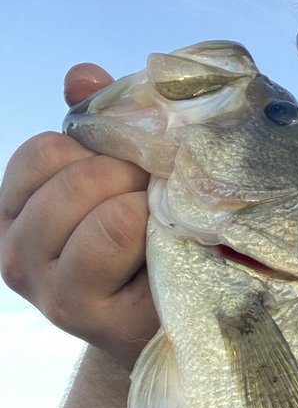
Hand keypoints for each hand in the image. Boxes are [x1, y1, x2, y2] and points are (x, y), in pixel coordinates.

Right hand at [0, 64, 157, 368]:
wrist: (172, 332)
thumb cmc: (150, 251)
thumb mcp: (122, 184)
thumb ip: (98, 129)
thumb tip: (81, 75)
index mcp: (17, 213)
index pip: (43, 150)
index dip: (99, 149)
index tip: (134, 173)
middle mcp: (15, 252)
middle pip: (66, 169)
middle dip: (125, 171)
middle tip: (156, 200)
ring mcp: (41, 285)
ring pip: (87, 197)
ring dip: (138, 199)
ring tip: (158, 225)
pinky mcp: (76, 310)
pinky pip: (110, 233)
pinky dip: (144, 226)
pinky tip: (161, 247)